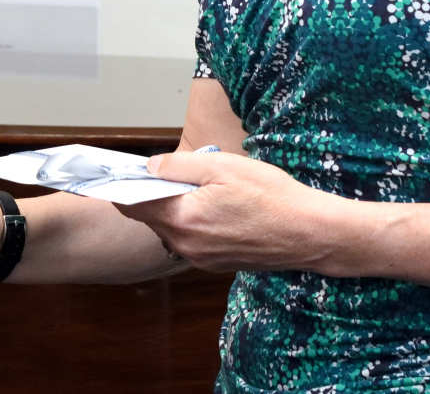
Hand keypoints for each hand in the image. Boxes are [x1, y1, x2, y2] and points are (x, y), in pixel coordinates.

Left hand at [115, 150, 343, 273]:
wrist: (310, 234)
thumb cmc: (271, 195)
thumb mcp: (222, 165)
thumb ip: (178, 165)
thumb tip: (149, 166)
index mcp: (182, 219)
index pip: (131, 205)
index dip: (122, 185)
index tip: (119, 170)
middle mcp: (186, 245)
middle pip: (150, 217)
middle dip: (153, 193)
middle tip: (170, 169)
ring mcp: (201, 259)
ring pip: (171, 229)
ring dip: (174, 208)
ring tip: (200, 185)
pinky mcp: (216, 264)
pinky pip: (191, 239)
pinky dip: (192, 222)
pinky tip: (215, 206)